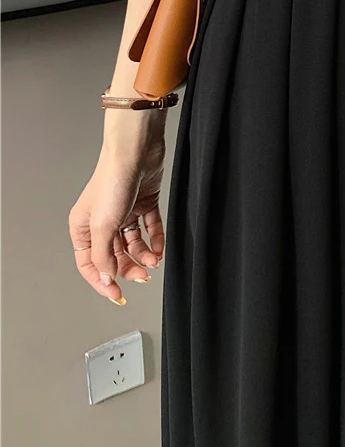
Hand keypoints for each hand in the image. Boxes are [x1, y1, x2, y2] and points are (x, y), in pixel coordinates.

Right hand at [69, 110, 167, 304]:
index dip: (102, 280)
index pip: (89, 263)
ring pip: (133, 243)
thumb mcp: (103, 225)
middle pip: (115, 255)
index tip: (116, 294)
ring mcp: (124, 212)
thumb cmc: (113, 181)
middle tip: (142, 276)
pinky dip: (155, 240)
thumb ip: (103, 255)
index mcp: (83, 227)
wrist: (136, 153)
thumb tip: (106, 276)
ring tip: (154, 261)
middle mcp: (103, 221)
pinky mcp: (144, 203)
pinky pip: (150, 228)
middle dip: (128, 267)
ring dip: (144, 255)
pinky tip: (159, 249)